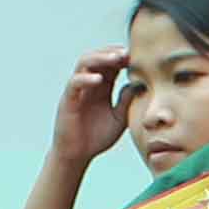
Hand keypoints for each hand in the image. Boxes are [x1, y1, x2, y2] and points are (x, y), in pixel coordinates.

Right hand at [45, 48, 136, 176]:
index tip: (138, 57)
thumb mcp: (119, 119)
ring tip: (115, 59)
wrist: (77, 155)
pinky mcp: (68, 100)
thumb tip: (139, 84)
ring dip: (100, 58)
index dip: (123, 58)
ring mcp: (77, 90)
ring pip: (84, 63)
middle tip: (128, 53)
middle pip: (98, 58)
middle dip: (113, 52)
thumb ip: (127, 101)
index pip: (112, 65)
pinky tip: (99, 80)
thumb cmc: (96, 137)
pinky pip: (75, 83)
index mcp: (102, 87)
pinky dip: (86, 79)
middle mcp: (89, 84)